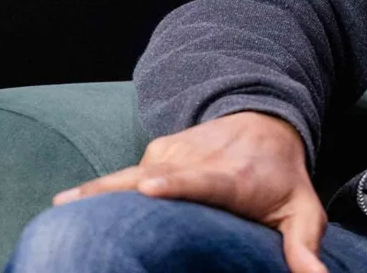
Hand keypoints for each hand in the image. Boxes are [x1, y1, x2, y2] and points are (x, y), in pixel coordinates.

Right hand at [53, 110, 327, 272]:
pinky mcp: (153, 154)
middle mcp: (195, 160)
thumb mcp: (302, 210)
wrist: (266, 122)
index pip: (202, 180)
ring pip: (128, 178)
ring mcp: (169, 154)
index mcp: (230, 176)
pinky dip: (98, 194)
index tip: (148, 188)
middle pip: (150, 178)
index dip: (175, 185)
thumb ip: (304, 245)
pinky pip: (122, 178)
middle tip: (75, 216)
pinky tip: (70, 210)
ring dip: (96, 197)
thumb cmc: (281, 178)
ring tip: (62, 215)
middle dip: (115, 196)